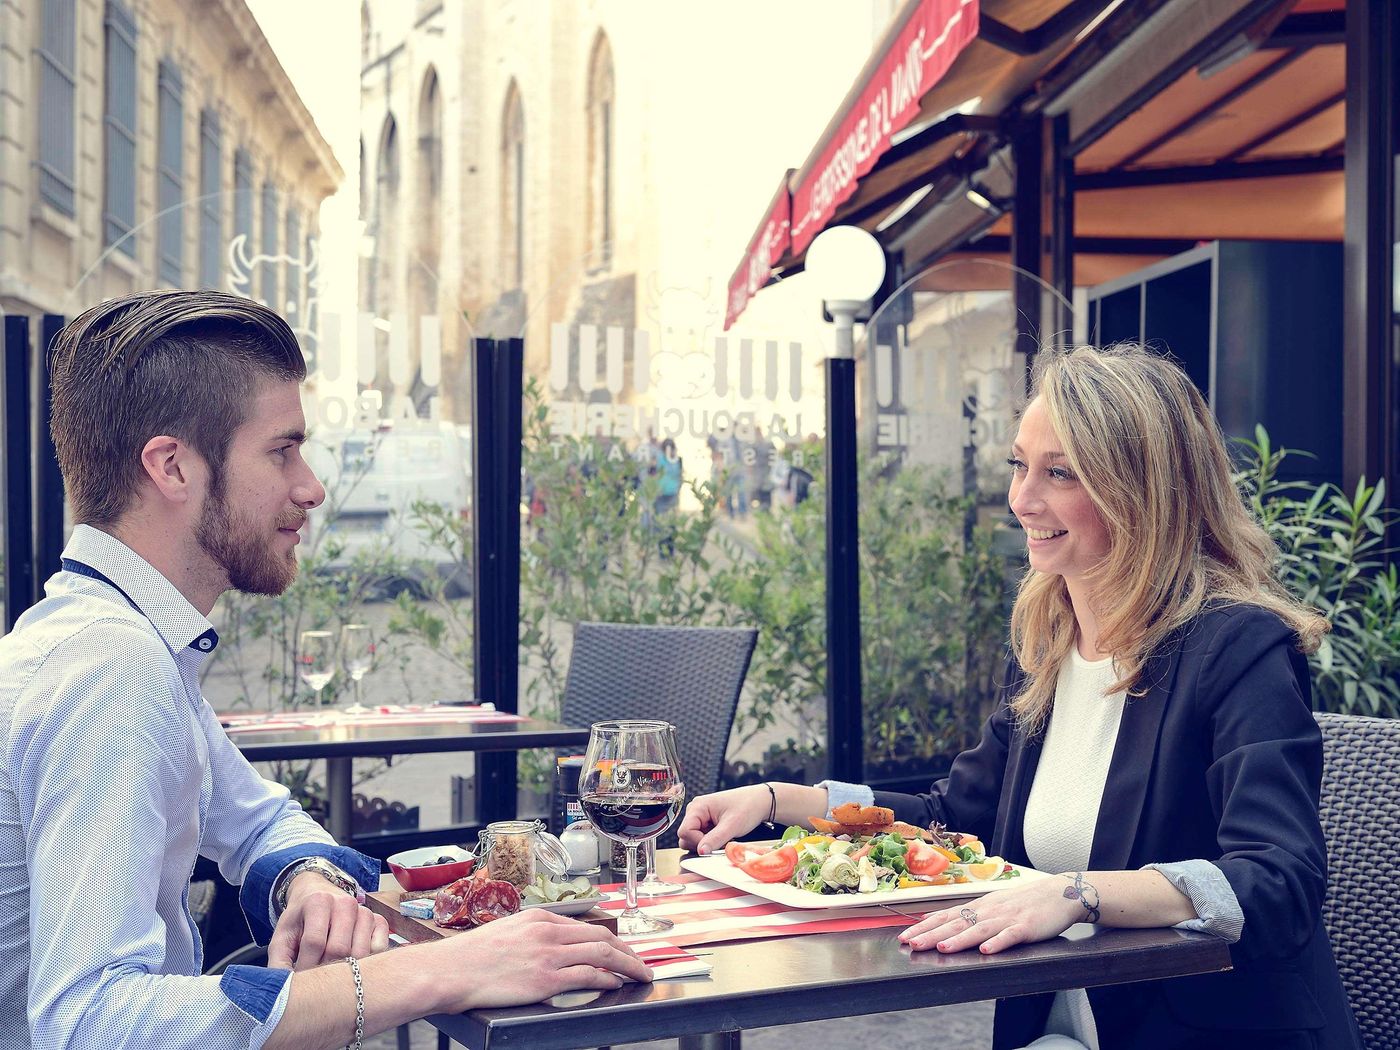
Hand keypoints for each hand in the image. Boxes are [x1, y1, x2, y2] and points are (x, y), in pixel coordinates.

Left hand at [267, 872, 389, 969]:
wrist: (318, 895)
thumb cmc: (300, 921)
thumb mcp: (282, 938)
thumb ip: (278, 963)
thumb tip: (282, 996)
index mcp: (318, 901)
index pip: (315, 942)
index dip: (306, 967)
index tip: (300, 980)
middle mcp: (345, 903)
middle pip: (339, 949)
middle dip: (325, 970)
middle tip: (316, 981)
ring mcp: (365, 911)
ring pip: (361, 952)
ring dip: (346, 970)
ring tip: (332, 974)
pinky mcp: (379, 921)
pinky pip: (379, 949)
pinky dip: (367, 963)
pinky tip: (352, 964)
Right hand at [432, 909, 653, 1011]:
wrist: (450, 970)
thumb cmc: (471, 956)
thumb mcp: (506, 931)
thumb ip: (532, 935)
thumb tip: (549, 946)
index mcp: (539, 919)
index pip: (585, 927)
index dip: (609, 938)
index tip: (620, 948)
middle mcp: (548, 932)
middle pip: (602, 937)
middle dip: (628, 951)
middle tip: (641, 963)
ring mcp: (549, 955)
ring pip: (602, 954)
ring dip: (627, 964)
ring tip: (640, 974)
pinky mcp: (546, 979)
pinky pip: (587, 976)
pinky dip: (607, 979)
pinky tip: (616, 983)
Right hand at [677, 786, 769, 854]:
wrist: (761, 801)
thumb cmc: (748, 806)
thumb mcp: (731, 825)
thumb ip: (714, 839)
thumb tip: (700, 851)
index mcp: (698, 806)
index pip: (684, 831)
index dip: (697, 842)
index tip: (714, 845)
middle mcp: (696, 810)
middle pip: (686, 837)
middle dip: (702, 844)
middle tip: (721, 841)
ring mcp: (701, 816)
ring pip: (694, 839)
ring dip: (708, 843)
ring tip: (724, 837)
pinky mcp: (707, 822)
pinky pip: (702, 837)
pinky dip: (712, 841)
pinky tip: (724, 836)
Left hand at [898, 875, 1085, 955]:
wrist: (1059, 892)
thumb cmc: (1024, 902)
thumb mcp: (993, 905)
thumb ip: (970, 915)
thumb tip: (941, 922)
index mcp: (979, 906)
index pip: (946, 916)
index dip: (925, 927)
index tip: (905, 936)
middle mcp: (989, 910)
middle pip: (957, 923)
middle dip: (932, 934)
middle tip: (911, 944)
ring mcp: (1007, 918)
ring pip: (979, 929)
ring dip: (960, 939)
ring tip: (942, 947)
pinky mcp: (1027, 927)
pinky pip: (1010, 935)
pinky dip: (998, 943)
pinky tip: (987, 951)